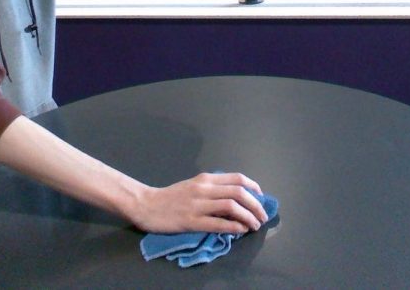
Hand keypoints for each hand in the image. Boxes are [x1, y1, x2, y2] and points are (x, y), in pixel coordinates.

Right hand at [130, 172, 269, 234]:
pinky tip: (241, 231)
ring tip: (255, 225)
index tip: (261, 196)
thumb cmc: (170, 196)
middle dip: (256, 205)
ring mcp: (198, 205)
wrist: (146, 204)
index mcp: (206, 179)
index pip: (237, 178)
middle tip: (262, 216)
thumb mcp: (193, 186)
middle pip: (239, 192)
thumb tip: (235, 197)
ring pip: (231, 206)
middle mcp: (204, 189)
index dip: (254, 187)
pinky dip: (233, 226)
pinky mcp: (191, 221)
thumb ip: (212, 189)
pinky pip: (218, 223)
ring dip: (248, 216)